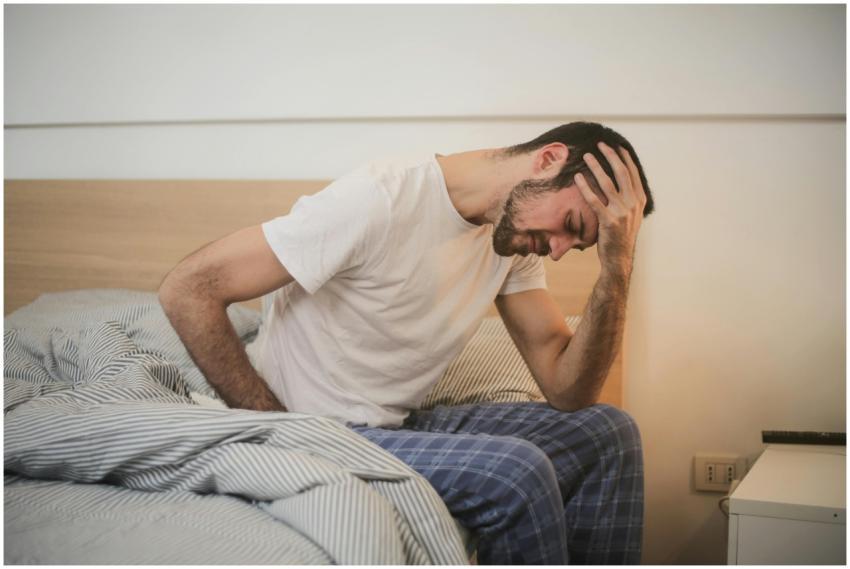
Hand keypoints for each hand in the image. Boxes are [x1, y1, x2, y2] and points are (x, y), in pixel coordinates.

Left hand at [574, 142, 646, 276]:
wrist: (619, 258)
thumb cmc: (621, 235)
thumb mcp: (631, 215)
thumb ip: (628, 198)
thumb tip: (621, 181)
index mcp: (639, 199)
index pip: (632, 173)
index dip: (623, 158)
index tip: (615, 146)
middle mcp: (633, 204)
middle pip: (621, 173)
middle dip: (610, 156)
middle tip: (600, 144)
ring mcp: (621, 212)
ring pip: (607, 183)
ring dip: (596, 167)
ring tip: (586, 156)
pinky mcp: (608, 221)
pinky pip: (594, 200)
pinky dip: (585, 187)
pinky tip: (577, 177)